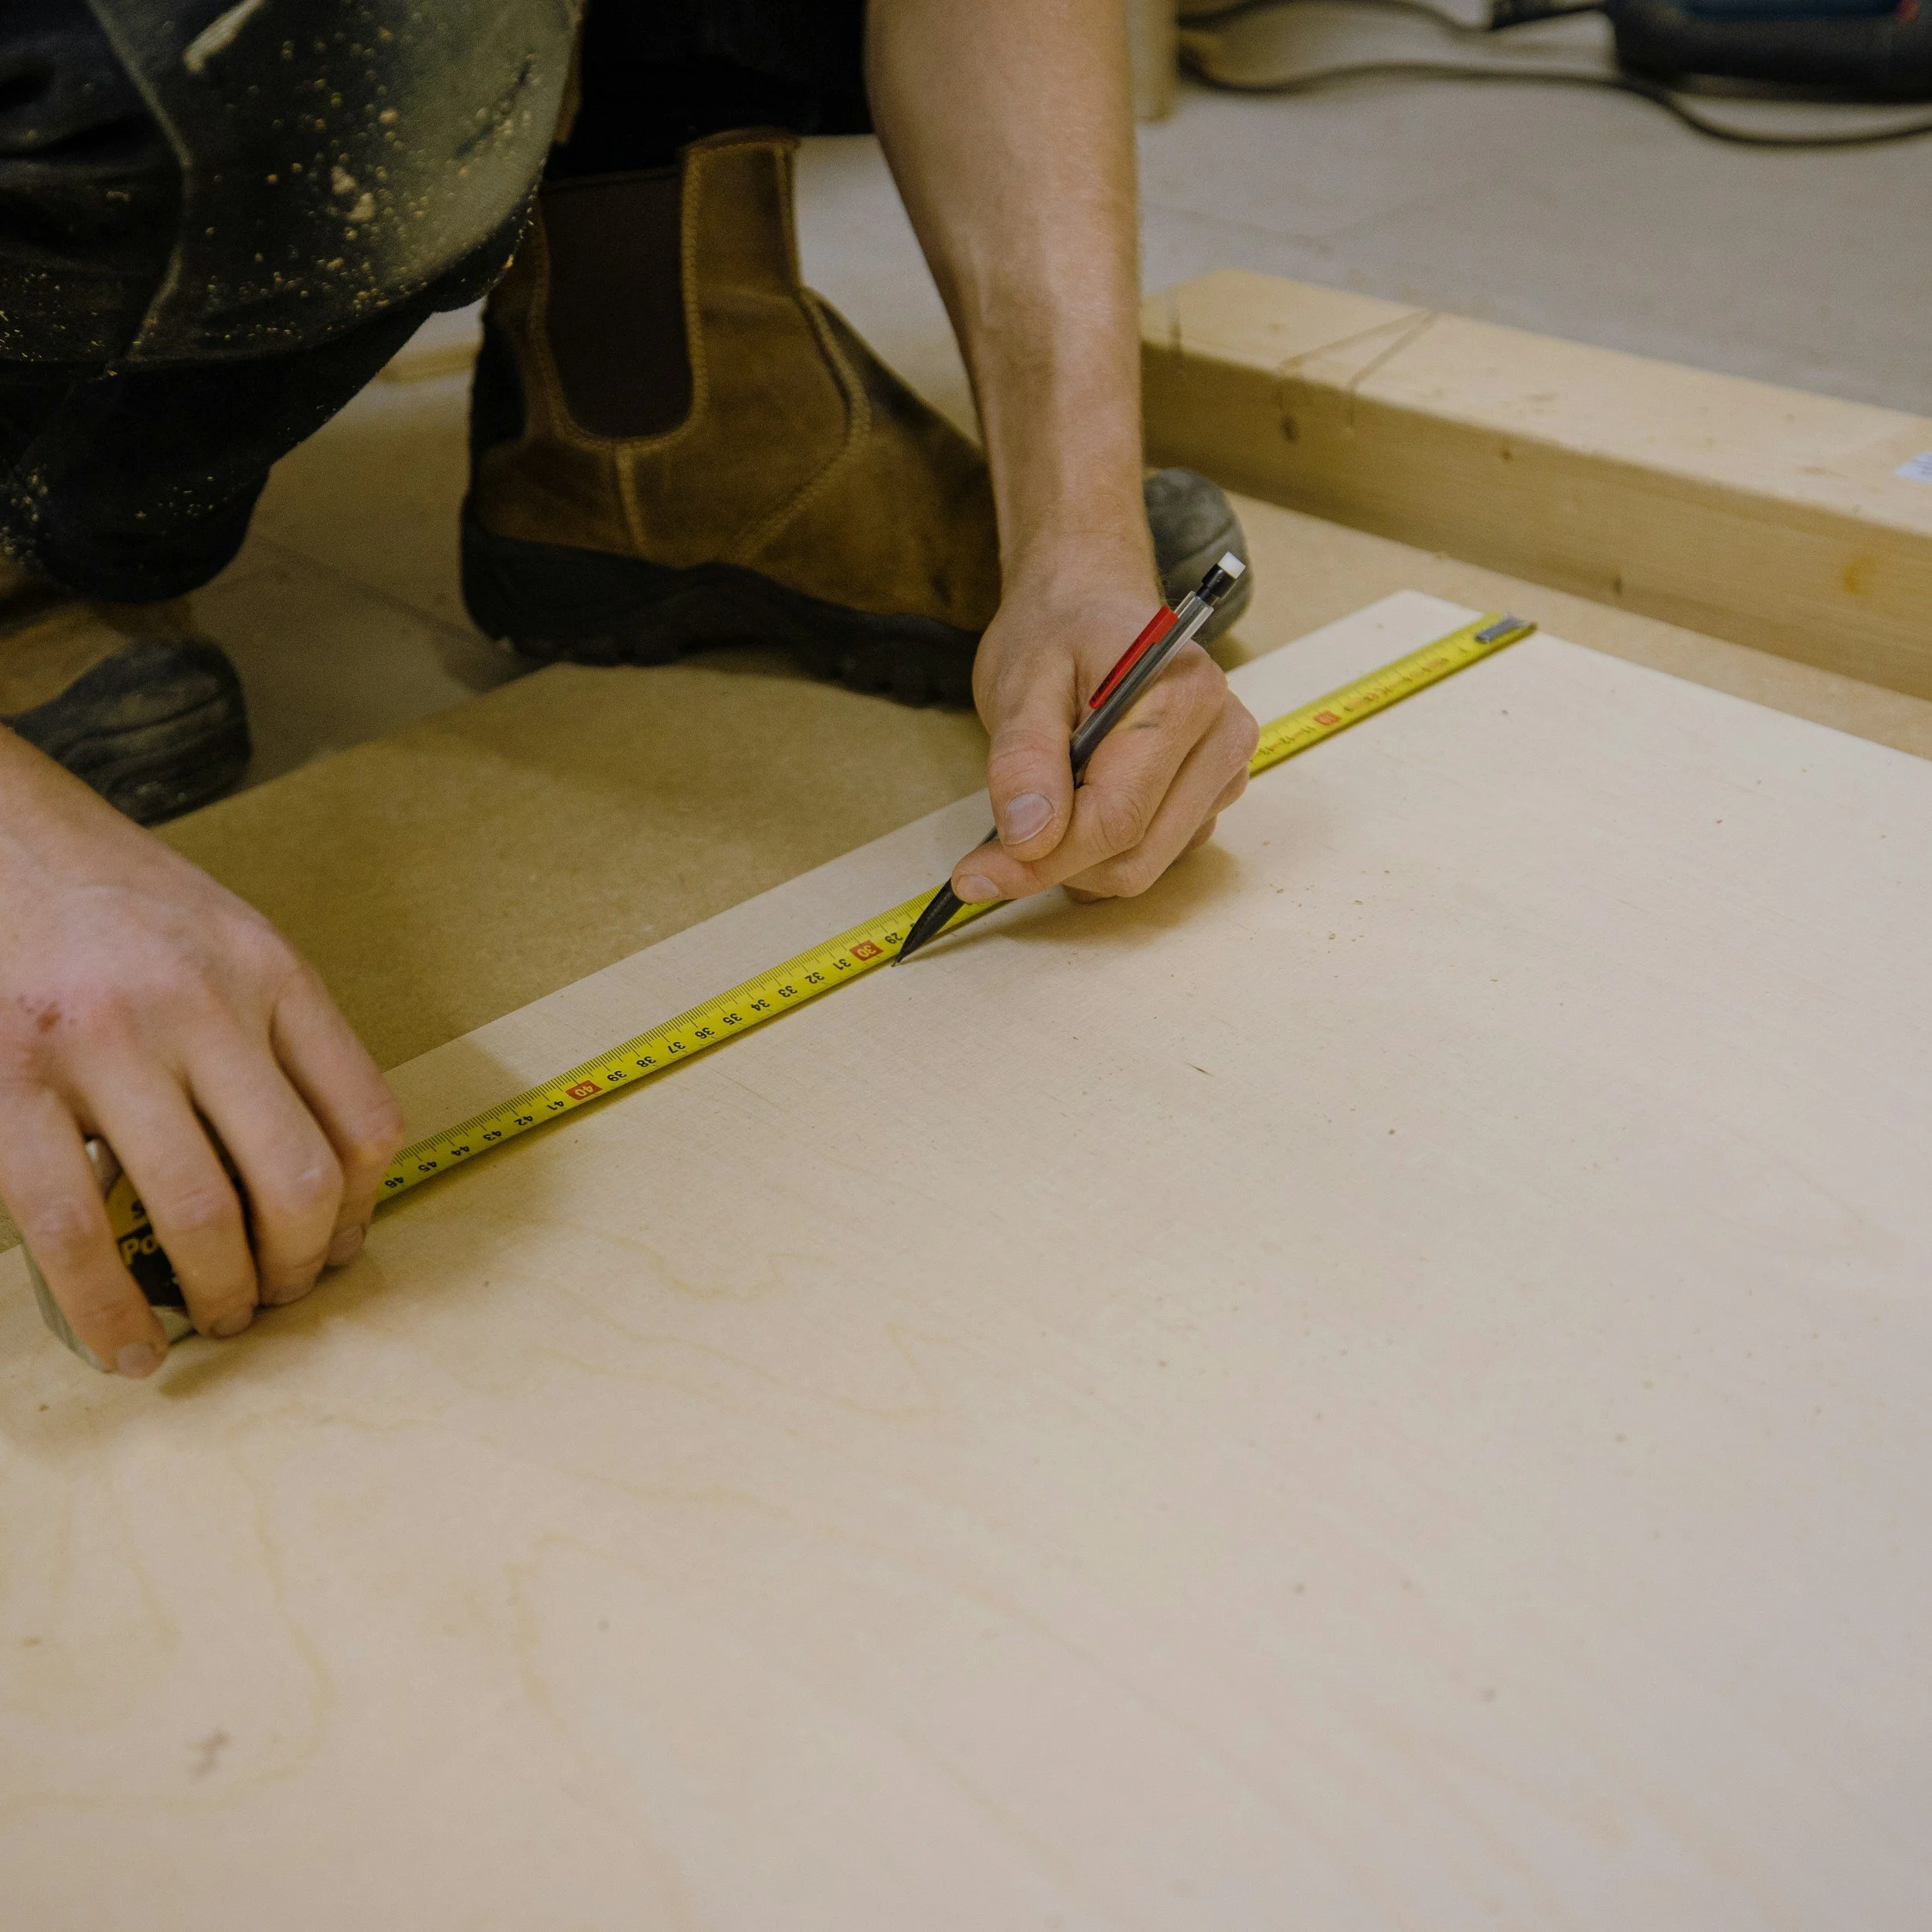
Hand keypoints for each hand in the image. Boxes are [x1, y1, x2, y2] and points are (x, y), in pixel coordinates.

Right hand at [0, 734, 404, 1376]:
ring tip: (215, 1322)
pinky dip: (109, 1311)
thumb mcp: (226, 940)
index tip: (340, 1247)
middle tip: (277, 1299)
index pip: (364, 1118)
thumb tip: (309, 1176)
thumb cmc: (110, 899)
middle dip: (297, 1268)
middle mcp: (203, 1006)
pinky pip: (75, 1229)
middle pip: (297, 1180)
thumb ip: (273, 1039)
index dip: (362, 1210)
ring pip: (201, 1215)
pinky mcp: (8, 1081)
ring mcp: (105, 1045)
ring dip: (220, 1296)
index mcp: (271, 973)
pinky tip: (130, 1346)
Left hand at [956, 556, 1258, 907]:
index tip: (974, 874)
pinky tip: (1076, 805)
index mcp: (1183, 699)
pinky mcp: (1211, 797)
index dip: (1041, 860)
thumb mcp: (1021, 683)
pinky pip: (1154, 858)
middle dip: (1057, 864)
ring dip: (1079, 861)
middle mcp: (1222, 739)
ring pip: (1144, 867)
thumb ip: (1023, 759)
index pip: (1116, 817)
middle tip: (994, 847)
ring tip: (1044, 800)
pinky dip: (1102, 853)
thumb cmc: (1057, 635)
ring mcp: (1224, 772)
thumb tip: (1030, 839)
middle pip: (1135, 856)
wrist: (1090, 603)